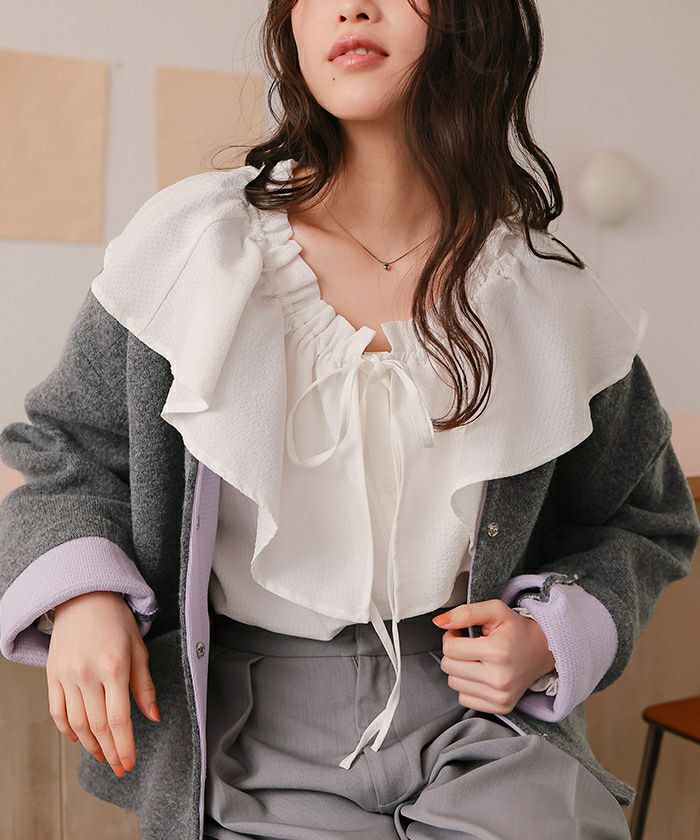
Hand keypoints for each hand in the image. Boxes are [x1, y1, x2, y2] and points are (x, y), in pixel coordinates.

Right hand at [46, 591, 160, 777]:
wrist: (83, 597)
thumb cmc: (116, 620)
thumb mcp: (138, 648)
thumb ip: (144, 685)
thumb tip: (153, 717)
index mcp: (114, 667)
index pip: (119, 719)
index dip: (124, 746)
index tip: (130, 763)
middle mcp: (88, 674)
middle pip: (98, 726)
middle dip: (110, 752)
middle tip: (119, 767)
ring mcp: (67, 676)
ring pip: (77, 723)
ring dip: (91, 745)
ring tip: (104, 756)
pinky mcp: (52, 676)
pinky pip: (58, 712)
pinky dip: (68, 730)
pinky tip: (80, 738)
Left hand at [431, 599, 555, 713]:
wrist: (542, 651)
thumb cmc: (516, 630)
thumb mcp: (494, 610)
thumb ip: (465, 612)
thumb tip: (439, 621)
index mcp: (497, 652)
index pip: (450, 649)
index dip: (451, 636)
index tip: (461, 633)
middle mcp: (499, 678)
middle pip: (449, 667)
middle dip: (454, 653)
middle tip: (469, 645)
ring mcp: (500, 696)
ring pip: (453, 684)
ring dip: (459, 670)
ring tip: (476, 659)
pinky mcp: (500, 707)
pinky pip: (464, 699)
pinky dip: (467, 686)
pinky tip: (481, 675)